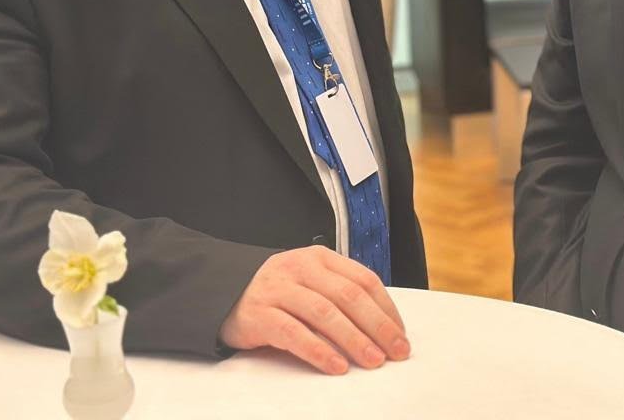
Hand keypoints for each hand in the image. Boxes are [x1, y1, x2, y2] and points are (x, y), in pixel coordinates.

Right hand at [219, 246, 409, 374]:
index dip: (387, 308)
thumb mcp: (310, 281)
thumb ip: (339, 293)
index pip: (363, 280)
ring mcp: (279, 289)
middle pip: (349, 296)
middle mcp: (300, 268)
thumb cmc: (277, 292)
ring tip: (373, 361)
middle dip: (378, 326)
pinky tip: (336, 365)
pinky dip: (319, 351)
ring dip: (354, 339)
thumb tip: (383, 327)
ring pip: (325, 313)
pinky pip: (294, 333)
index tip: (401, 334)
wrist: (222, 290)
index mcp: (319, 258)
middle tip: (396, 351)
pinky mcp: (260, 314)